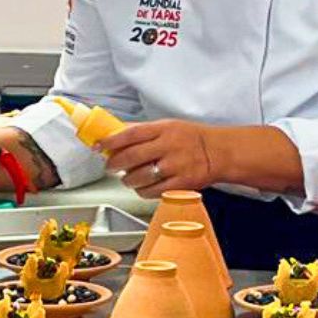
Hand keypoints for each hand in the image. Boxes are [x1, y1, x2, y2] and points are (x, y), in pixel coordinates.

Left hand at [97, 119, 214, 198]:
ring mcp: (175, 166)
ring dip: (127, 180)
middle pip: (132, 157)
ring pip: (139, 177)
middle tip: (110, 166)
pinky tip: (142, 186)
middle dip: (115, 164)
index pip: (131, 134)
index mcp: (164, 128)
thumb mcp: (168, 126)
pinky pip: (152, 192)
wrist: (218, 152)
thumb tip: (115, 133)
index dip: (111, 141)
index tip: (99, 146)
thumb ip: (143, 130)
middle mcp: (169, 146)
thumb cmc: (190, 137)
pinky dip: (142, 191)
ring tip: (127, 178)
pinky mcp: (180, 184)